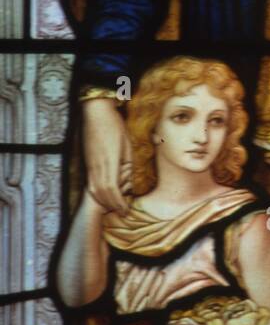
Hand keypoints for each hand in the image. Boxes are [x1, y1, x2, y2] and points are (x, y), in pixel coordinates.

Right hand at [82, 98, 131, 214]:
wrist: (95, 112)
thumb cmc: (115, 126)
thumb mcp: (127, 145)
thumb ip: (127, 165)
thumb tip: (128, 182)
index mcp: (110, 162)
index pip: (113, 190)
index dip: (119, 203)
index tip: (126, 210)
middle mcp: (97, 166)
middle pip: (102, 194)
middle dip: (112, 206)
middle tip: (122, 212)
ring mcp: (89, 164)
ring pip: (94, 190)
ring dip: (104, 201)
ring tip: (114, 206)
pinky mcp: (86, 162)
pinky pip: (90, 183)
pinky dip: (97, 193)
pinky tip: (103, 195)